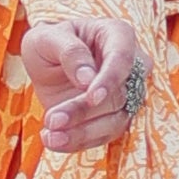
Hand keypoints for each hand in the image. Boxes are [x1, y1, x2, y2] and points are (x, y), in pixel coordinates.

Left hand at [22, 15, 144, 154]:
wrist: (49, 63)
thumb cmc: (50, 42)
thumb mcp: (47, 37)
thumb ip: (69, 52)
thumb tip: (87, 78)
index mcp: (118, 36)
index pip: (122, 58)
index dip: (110, 80)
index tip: (92, 97)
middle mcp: (130, 66)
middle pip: (118, 96)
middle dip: (84, 112)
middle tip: (52, 120)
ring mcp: (126, 95)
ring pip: (115, 122)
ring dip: (82, 133)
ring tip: (50, 137)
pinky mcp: (115, 118)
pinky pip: (104, 136)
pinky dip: (78, 142)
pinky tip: (54, 141)